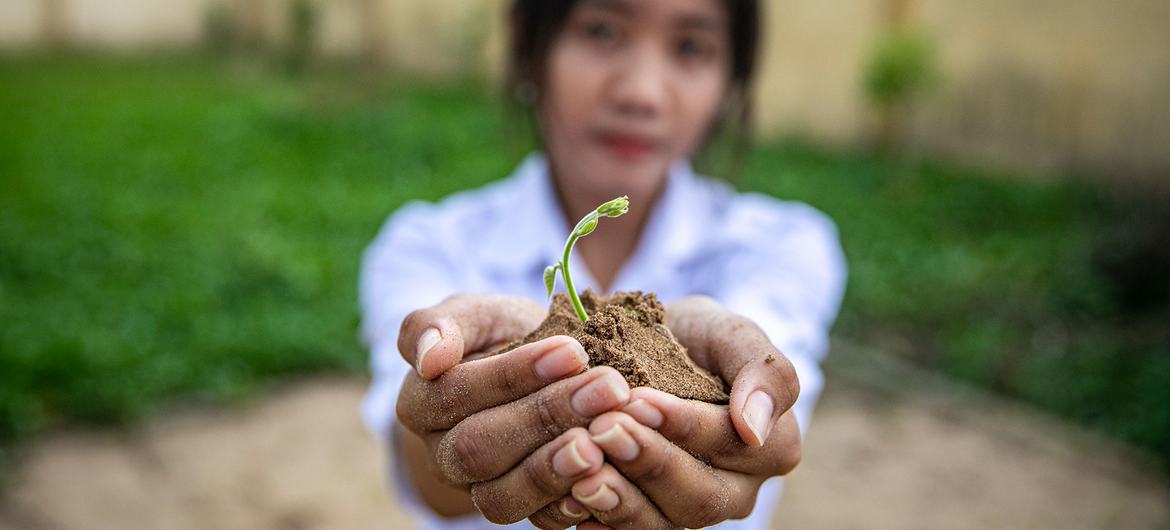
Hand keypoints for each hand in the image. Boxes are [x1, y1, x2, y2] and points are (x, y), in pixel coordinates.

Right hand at [395, 294, 632, 523]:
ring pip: (501, 496)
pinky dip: (570, 505)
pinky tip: (605, 478)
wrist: (537, 374)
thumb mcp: (476, 314)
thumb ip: (439, 324)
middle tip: (607, 388)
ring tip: (603, 440)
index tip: (573, 350)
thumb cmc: (503, 336)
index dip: (513, 375)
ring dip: (556, 468)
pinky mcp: (517, 509)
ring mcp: (477, 490)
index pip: (456, 393)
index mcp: (420, 402)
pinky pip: (536, 521)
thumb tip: (430, 357)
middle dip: (546, 416)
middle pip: (478, 448)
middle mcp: (442, 454)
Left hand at [529, 296, 802, 528]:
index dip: (684, 425)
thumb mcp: (729, 334)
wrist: (645, 353)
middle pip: (699, 495)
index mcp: (770, 445)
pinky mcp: (650, 520)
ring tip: (582, 470)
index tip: (638, 399)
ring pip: (663, 523)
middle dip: (648, 462)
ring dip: (620, 498)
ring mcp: (689, 510)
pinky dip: (600, 521)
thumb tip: (754, 427)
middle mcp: (736, 490)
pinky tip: (570, 499)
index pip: (731, 443)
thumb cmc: (694, 339)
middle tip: (602, 429)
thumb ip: (762, 370)